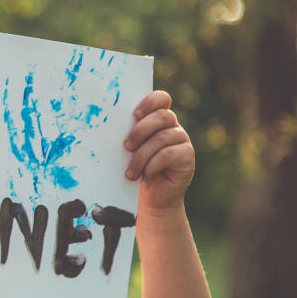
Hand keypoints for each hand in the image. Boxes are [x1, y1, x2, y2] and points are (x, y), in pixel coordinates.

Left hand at [123, 90, 194, 211]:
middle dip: (140, 130)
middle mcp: (173, 127)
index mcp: (159, 119)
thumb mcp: (130, 150)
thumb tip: (109, 125)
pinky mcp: (187, 157)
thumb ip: (128, 134)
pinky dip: (152, 165)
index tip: (134, 115)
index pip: (161, 99)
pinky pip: (169, 155)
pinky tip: (145, 176)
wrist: (153, 198)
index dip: (150, 102)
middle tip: (126, 146)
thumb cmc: (137, 170)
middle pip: (162, 116)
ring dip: (141, 156)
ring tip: (130, 172)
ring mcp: (182, 141)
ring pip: (162, 138)